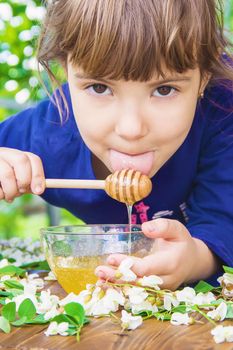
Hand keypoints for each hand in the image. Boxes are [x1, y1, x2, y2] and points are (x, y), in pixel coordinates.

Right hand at [0, 147, 44, 201]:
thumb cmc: (3, 184)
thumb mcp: (16, 182)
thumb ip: (27, 184)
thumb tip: (38, 189)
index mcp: (15, 155)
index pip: (33, 159)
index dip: (38, 175)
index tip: (39, 191)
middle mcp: (4, 153)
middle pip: (21, 160)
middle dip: (25, 180)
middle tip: (21, 191)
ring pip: (7, 174)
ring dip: (11, 191)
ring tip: (8, 197)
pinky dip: (0, 194)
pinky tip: (0, 194)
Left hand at [95, 218, 218, 289]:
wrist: (193, 262)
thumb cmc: (181, 242)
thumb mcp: (176, 229)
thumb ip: (163, 226)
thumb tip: (145, 227)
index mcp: (171, 263)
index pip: (146, 268)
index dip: (128, 265)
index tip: (111, 258)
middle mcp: (166, 280)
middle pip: (139, 283)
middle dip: (118, 278)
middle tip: (99, 270)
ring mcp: (160, 290)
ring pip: (136, 292)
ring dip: (116, 287)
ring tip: (98, 281)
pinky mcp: (155, 293)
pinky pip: (137, 295)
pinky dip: (121, 292)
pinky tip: (107, 287)